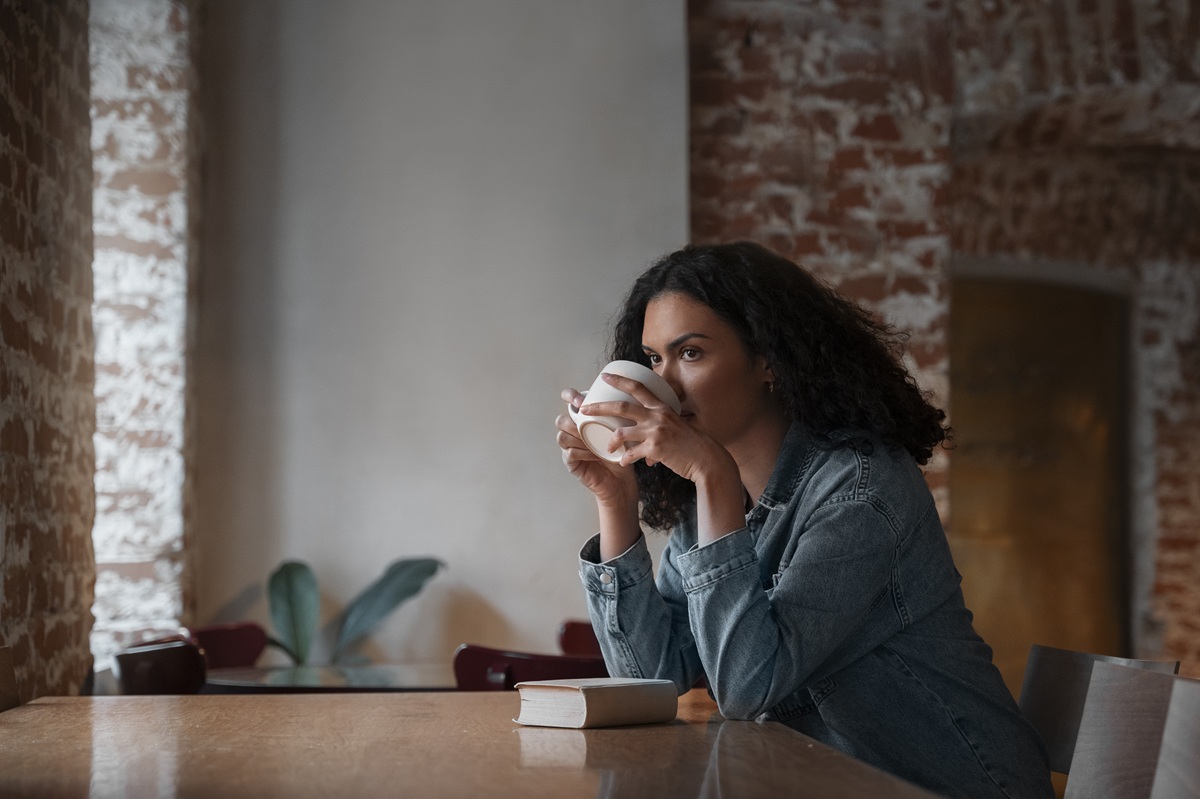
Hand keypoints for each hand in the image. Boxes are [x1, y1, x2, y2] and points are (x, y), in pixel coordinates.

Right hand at [556, 388, 637, 506]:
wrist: (622, 481)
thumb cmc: (623, 453)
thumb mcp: (623, 429)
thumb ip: (621, 414)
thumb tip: (630, 394)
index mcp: (584, 419)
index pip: (568, 401)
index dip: (570, 396)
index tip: (580, 400)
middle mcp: (573, 432)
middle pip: (561, 419)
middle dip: (572, 418)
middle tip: (586, 420)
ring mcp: (570, 448)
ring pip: (563, 435)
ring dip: (578, 436)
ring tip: (594, 440)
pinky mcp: (571, 463)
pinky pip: (570, 453)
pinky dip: (582, 451)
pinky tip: (595, 454)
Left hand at [582, 373, 737, 485]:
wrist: (706, 460)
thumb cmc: (692, 444)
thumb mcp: (677, 425)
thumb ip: (660, 423)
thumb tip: (647, 432)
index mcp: (661, 408)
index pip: (638, 388)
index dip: (620, 380)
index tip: (604, 376)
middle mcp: (657, 416)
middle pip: (622, 407)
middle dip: (600, 407)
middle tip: (584, 409)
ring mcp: (656, 432)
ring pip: (622, 433)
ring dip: (611, 441)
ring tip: (607, 448)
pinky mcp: (655, 449)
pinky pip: (632, 454)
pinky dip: (626, 459)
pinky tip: (624, 463)